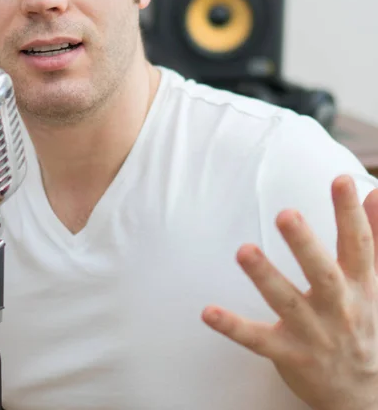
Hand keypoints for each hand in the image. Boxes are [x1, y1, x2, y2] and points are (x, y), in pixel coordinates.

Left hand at [202, 174, 377, 409]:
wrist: (365, 396)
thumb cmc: (365, 323)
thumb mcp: (376, 282)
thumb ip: (375, 237)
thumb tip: (375, 193)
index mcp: (362, 286)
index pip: (358, 244)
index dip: (350, 213)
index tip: (340, 180)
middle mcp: (340, 308)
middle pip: (322, 273)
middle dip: (305, 244)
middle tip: (286, 214)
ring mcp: (314, 334)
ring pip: (287, 303)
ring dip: (265, 277)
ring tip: (243, 250)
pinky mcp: (289, 355)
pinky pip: (257, 340)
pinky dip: (233, 327)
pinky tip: (207, 312)